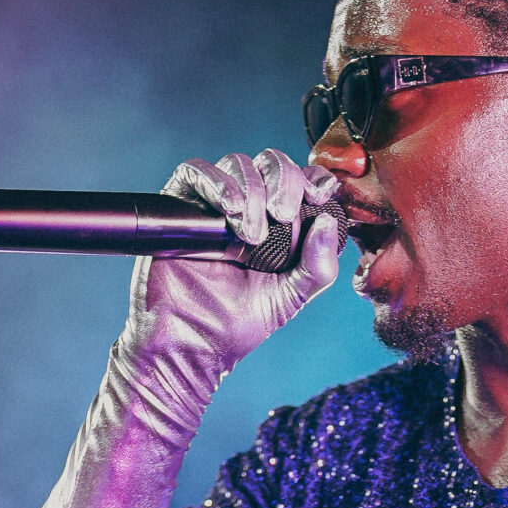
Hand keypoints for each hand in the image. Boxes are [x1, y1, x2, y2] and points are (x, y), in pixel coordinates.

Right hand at [118, 149, 343, 427]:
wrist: (191, 344)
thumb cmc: (237, 325)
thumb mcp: (291, 299)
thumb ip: (317, 268)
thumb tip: (327, 223)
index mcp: (279, 224)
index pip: (301, 180)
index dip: (313, 177)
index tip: (320, 194)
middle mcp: (249, 207)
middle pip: (271, 163)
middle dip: (284, 181)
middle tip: (284, 214)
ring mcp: (214, 205)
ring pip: (237, 164)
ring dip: (252, 191)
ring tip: (252, 235)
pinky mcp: (180, 206)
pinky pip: (196, 173)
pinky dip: (218, 184)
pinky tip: (230, 213)